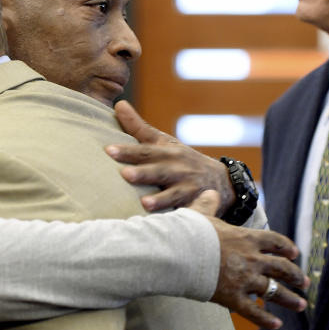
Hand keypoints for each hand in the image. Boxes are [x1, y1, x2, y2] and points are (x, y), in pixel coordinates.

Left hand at [107, 100, 234, 214]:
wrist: (219, 180)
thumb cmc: (180, 160)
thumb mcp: (163, 142)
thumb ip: (138, 127)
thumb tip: (117, 104)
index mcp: (166, 152)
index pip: (145, 150)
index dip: (128, 150)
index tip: (109, 150)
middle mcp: (178, 168)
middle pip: (159, 170)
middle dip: (143, 173)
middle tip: (124, 174)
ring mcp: (189, 187)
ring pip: (175, 193)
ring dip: (161, 198)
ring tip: (145, 203)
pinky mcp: (197, 206)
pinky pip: (190, 213)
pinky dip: (183, 217)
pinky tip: (171, 225)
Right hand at [186, 191, 307, 329]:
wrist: (178, 252)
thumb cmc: (189, 232)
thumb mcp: (201, 213)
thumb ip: (208, 203)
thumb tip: (210, 192)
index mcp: (247, 238)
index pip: (275, 241)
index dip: (286, 247)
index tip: (295, 253)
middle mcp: (251, 259)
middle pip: (281, 268)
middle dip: (296, 276)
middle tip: (305, 282)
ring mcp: (244, 280)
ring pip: (274, 291)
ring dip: (290, 299)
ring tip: (301, 305)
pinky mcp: (233, 297)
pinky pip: (254, 311)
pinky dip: (266, 320)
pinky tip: (277, 325)